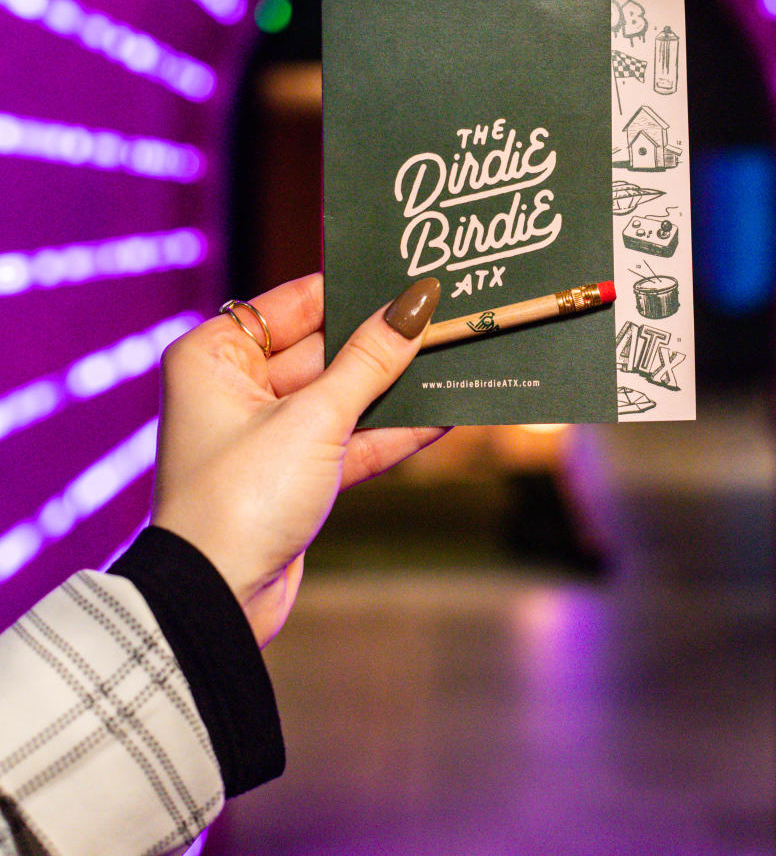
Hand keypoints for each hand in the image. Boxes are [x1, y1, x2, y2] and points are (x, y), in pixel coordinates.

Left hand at [150, 273, 442, 645]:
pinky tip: (442, 415)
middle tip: (443, 319)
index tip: (408, 278)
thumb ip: (370, 362)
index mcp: (216, 356)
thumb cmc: (239, 499)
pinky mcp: (294, 475)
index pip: (295, 303)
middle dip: (383, 342)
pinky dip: (391, 432)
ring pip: (342, 396)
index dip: (353, 290)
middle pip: (324, 349)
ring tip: (454, 361)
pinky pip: (350, 439)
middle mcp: (236, 388)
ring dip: (394, 388)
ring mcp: (267, 434)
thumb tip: (414, 306)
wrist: (216, 602)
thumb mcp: (313, 419)